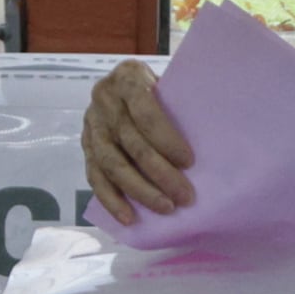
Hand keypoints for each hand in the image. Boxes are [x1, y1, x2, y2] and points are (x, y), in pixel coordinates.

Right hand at [85, 61, 193, 222]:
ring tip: (165, 207)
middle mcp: (104, 98)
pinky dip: (112, 200)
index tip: (189, 162)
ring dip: (140, 190)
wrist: (126, 84)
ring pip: (112, 163)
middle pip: (131, 142)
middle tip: (185, 196)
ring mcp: (91, 124)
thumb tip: (209, 146)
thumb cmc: (159, 88)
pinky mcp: (85, 146)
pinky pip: (95, 177)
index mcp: (127, 76)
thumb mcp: (168, 84)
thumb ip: (178, 105)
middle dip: (160, 173)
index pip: (145, 113)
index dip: (167, 140)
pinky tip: (129, 217)